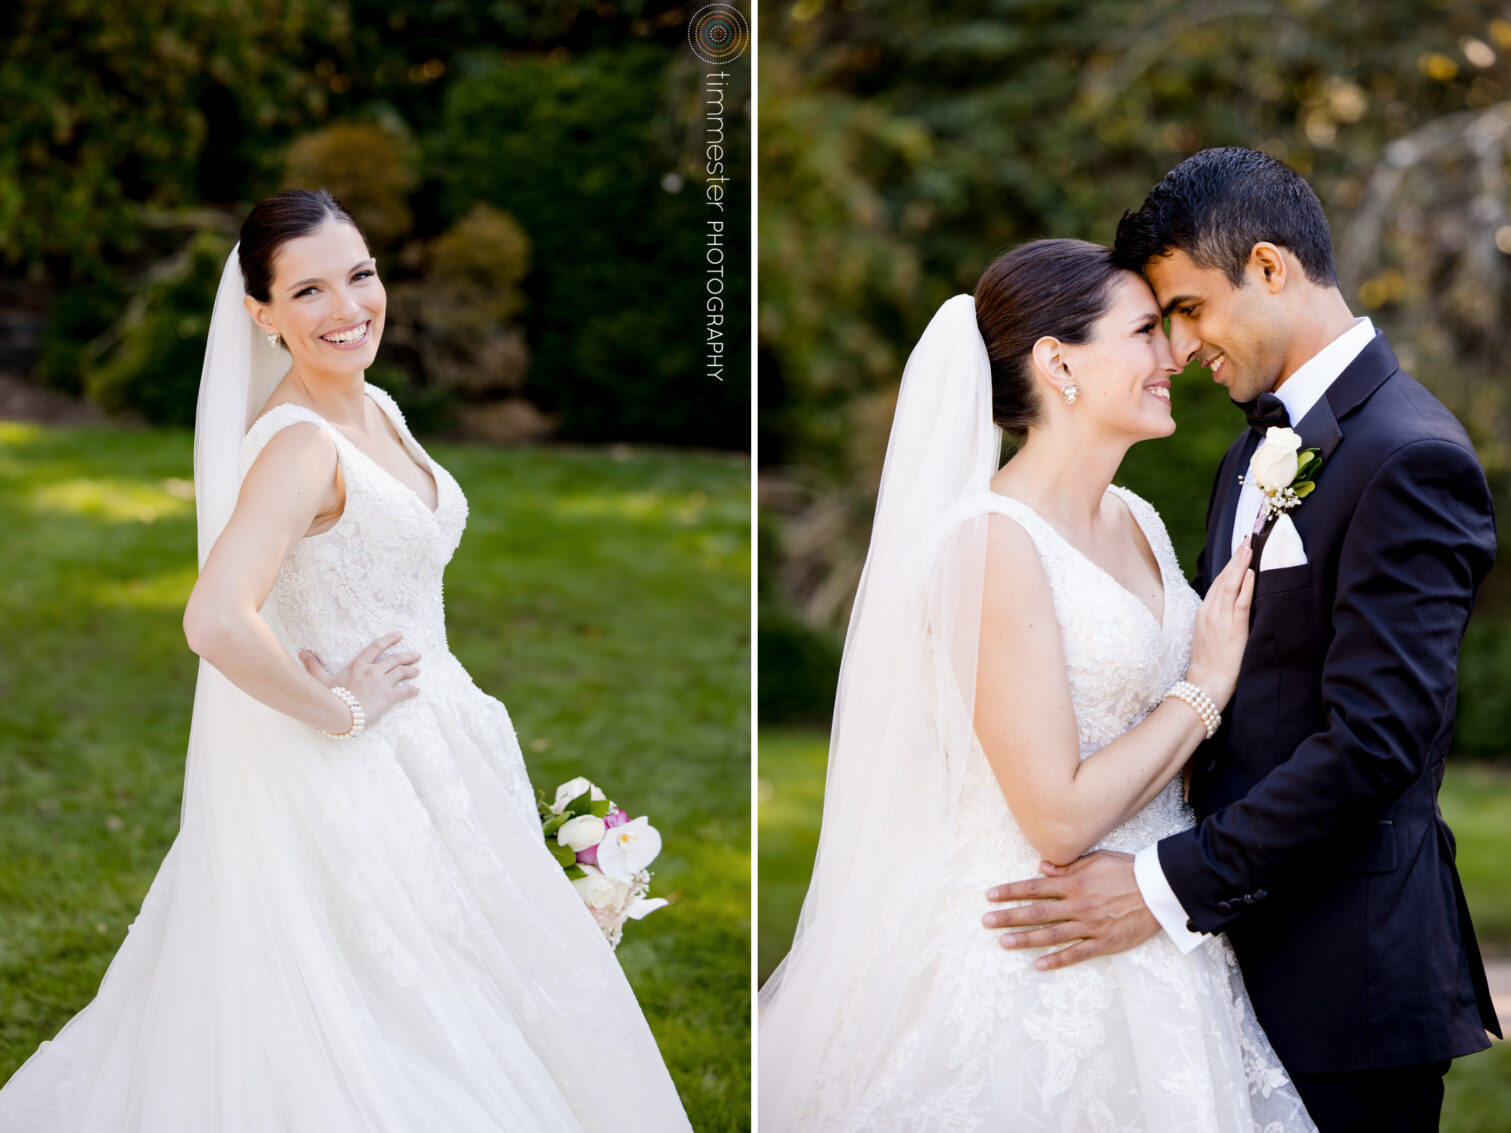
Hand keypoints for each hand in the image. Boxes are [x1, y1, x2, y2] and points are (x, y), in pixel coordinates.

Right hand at [299, 630, 420, 729]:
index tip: (400, 635)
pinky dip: (412, 690)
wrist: (339, 715)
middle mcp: (372, 671)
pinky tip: (416, 690)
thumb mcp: (320, 680)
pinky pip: (404, 691)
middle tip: (416, 656)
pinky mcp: (388, 698)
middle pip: (394, 659)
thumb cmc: (329, 697)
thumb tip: (302, 652)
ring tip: (417, 671)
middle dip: (407, 656)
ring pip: (401, 673)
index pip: (376, 647)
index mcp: (358, 665)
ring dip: (411, 671)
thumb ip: (313, 665)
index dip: (389, 639)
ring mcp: (381, 684)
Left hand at [980, 850, 1159, 970]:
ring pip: (1051, 934)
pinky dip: (1057, 960)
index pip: (1034, 887)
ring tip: (1003, 943)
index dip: (1010, 892)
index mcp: (1074, 883)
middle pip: (1037, 912)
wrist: (1160, 890)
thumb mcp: (1096, 860)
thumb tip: (1042, 868)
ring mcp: (1090, 925)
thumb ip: (1067, 867)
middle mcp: (1077, 905)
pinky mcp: (1104, 942)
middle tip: (986, 922)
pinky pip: (1077, 954)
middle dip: (1009, 916)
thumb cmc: (1128, 870)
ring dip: (1025, 939)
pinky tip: (1038, 965)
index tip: (990, 896)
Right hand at [1186, 537, 1254, 708]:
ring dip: (1240, 565)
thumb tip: (1228, 608)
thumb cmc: (1208, 665)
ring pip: (1231, 586)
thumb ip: (1216, 620)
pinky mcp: (1233, 629)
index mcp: (1203, 613)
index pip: (1217, 583)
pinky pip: (1240, 603)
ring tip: (1249, 548)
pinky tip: (1251, 573)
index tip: (1238, 550)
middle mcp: (1209, 612)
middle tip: (1246, 539)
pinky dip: (1245, 586)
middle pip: (1223, 579)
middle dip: (1235, 558)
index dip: (1229, 565)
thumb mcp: (1207, 637)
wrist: (1205, 685)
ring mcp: (1220, 620)